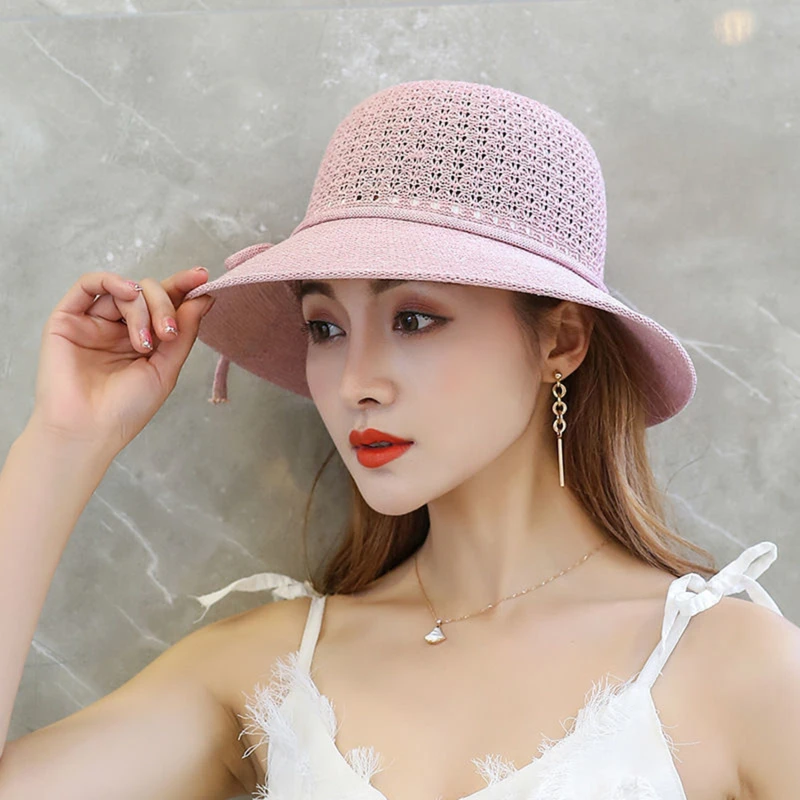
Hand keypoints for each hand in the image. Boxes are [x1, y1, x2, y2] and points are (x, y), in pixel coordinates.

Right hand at [29, 267, 215, 455]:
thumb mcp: (166, 369)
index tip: (203, 277)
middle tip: (169, 333)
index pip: (166, 305)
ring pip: (125, 291)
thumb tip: (205, 298)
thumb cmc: (126, 409)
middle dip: (165, 306)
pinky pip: (88, 284)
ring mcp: (94, 323)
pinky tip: (129, 292)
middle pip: (148, 294)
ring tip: (146, 339)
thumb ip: (184, 332)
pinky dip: (112, 280)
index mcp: (144, 340)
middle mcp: (119, 328)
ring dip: (143, 307)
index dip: (184, 287)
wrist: (87, 431)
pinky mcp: (67, 319)